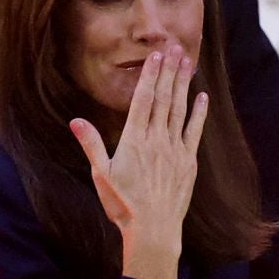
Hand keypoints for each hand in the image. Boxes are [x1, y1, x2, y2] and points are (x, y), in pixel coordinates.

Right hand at [70, 45, 206, 278]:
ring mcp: (175, 150)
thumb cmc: (123, 205)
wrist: (153, 230)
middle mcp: (157, 140)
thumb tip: (75, 121)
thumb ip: (91, 145)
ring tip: (187, 62)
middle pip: (164, 98)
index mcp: (134, 140)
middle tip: (174, 47)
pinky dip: (199, 112)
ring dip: (183, 84)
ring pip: (180, 109)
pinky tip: (202, 96)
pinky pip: (194, 131)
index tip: (156, 56)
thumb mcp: (101, 175)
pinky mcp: (188, 162)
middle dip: (169, 71)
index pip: (143, 100)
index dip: (150, 76)